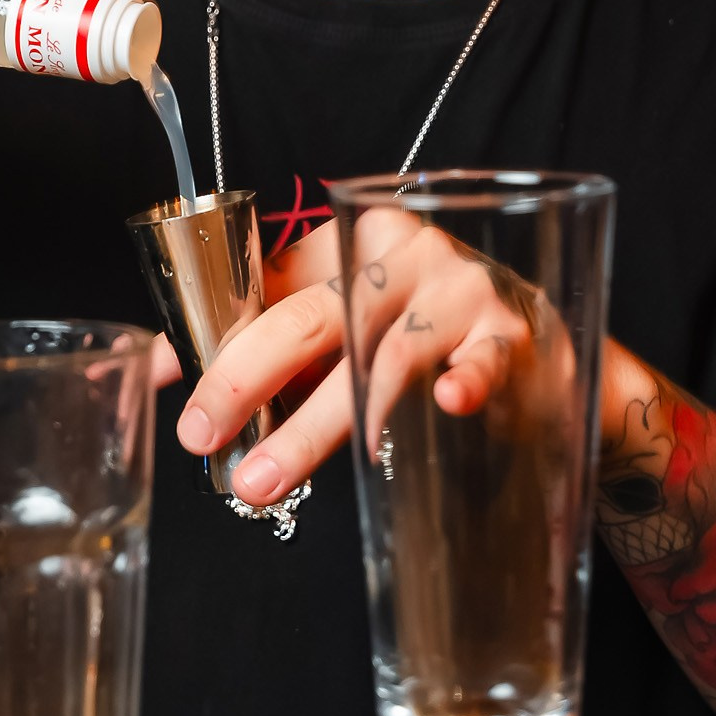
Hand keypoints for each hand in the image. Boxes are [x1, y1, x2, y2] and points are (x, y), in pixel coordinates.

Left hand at [172, 208, 572, 508]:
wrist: (540, 348)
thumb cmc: (423, 331)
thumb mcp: (344, 321)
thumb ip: (272, 338)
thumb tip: (174, 366)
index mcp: (355, 239)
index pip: (273, 284)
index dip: (219, 338)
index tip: (181, 393)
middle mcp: (406, 256)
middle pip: (315, 316)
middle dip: (249, 378)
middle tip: (205, 436)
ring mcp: (462, 293)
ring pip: (383, 357)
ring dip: (320, 424)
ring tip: (268, 476)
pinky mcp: (513, 335)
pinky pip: (487, 358)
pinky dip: (468, 379)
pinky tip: (450, 404)